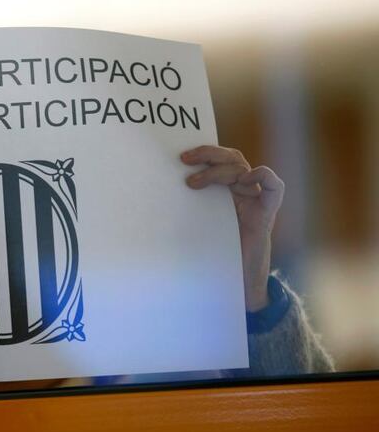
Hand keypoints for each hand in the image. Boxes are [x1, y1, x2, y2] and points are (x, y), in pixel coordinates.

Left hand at [180, 145, 284, 311]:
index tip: (182, 158)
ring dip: (218, 170)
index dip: (206, 152)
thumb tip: (157, 196)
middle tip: (185, 160)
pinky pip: (274, 186)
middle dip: (208, 154)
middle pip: (232, 158)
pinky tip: (246, 180)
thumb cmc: (215, 251)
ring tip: (194, 182)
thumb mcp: (196, 224)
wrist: (237, 278)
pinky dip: (263, 176)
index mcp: (228, 190)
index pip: (222, 159)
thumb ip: (188, 207)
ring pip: (243, 169)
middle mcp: (243, 191)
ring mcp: (255, 201)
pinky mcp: (266, 213)